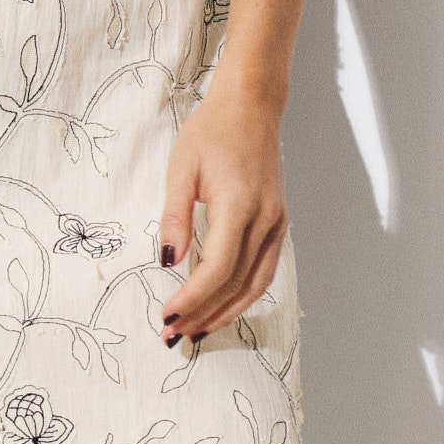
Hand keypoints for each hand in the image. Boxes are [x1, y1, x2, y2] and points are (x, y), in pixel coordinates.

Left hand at [161, 80, 287, 347]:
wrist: (250, 107)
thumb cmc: (212, 131)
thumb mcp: (181, 168)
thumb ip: (174, 217)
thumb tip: (166, 262)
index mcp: (239, 204)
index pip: (217, 268)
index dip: (192, 298)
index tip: (166, 316)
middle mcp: (265, 219)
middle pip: (235, 284)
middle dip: (203, 314)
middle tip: (172, 336)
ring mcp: (276, 224)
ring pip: (255, 285)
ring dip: (225, 313)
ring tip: (195, 332)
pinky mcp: (277, 224)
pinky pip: (263, 271)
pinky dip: (242, 296)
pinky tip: (220, 307)